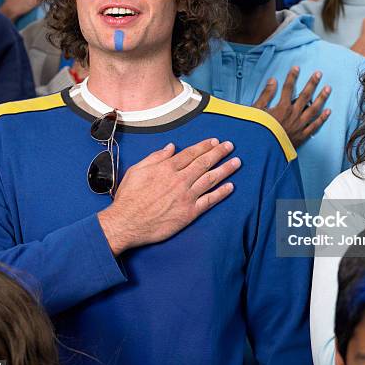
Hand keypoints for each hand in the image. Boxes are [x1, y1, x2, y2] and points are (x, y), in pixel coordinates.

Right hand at [98, 139, 240, 254]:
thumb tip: (170, 147)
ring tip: (237, 162)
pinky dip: (221, 193)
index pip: (190, 153)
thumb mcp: (137, 170)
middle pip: (204, 163)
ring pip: (210, 179)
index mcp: (166, 168)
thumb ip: (155, 157)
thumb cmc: (129, 198)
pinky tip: (231, 186)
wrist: (127, 223)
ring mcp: (186, 196)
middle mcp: (179, 180)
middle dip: (219, 152)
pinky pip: (209, 200)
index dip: (204, 146)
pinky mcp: (189, 213)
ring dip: (225, 169)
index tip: (215, 141)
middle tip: (230, 146)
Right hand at [252, 66, 330, 147]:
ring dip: (321, 98)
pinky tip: (328, 111)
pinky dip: (322, 119)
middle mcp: (293, 114)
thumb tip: (273, 80)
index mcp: (282, 107)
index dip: (292, 76)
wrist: (262, 151)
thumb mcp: (257, 111)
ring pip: (313, 109)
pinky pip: (315, 126)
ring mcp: (299, 125)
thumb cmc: (257, 131)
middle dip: (312, 83)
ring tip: (328, 89)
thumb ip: (266, 95)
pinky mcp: (302, 136)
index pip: (288, 88)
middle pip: (305, 96)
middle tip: (318, 74)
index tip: (296, 68)